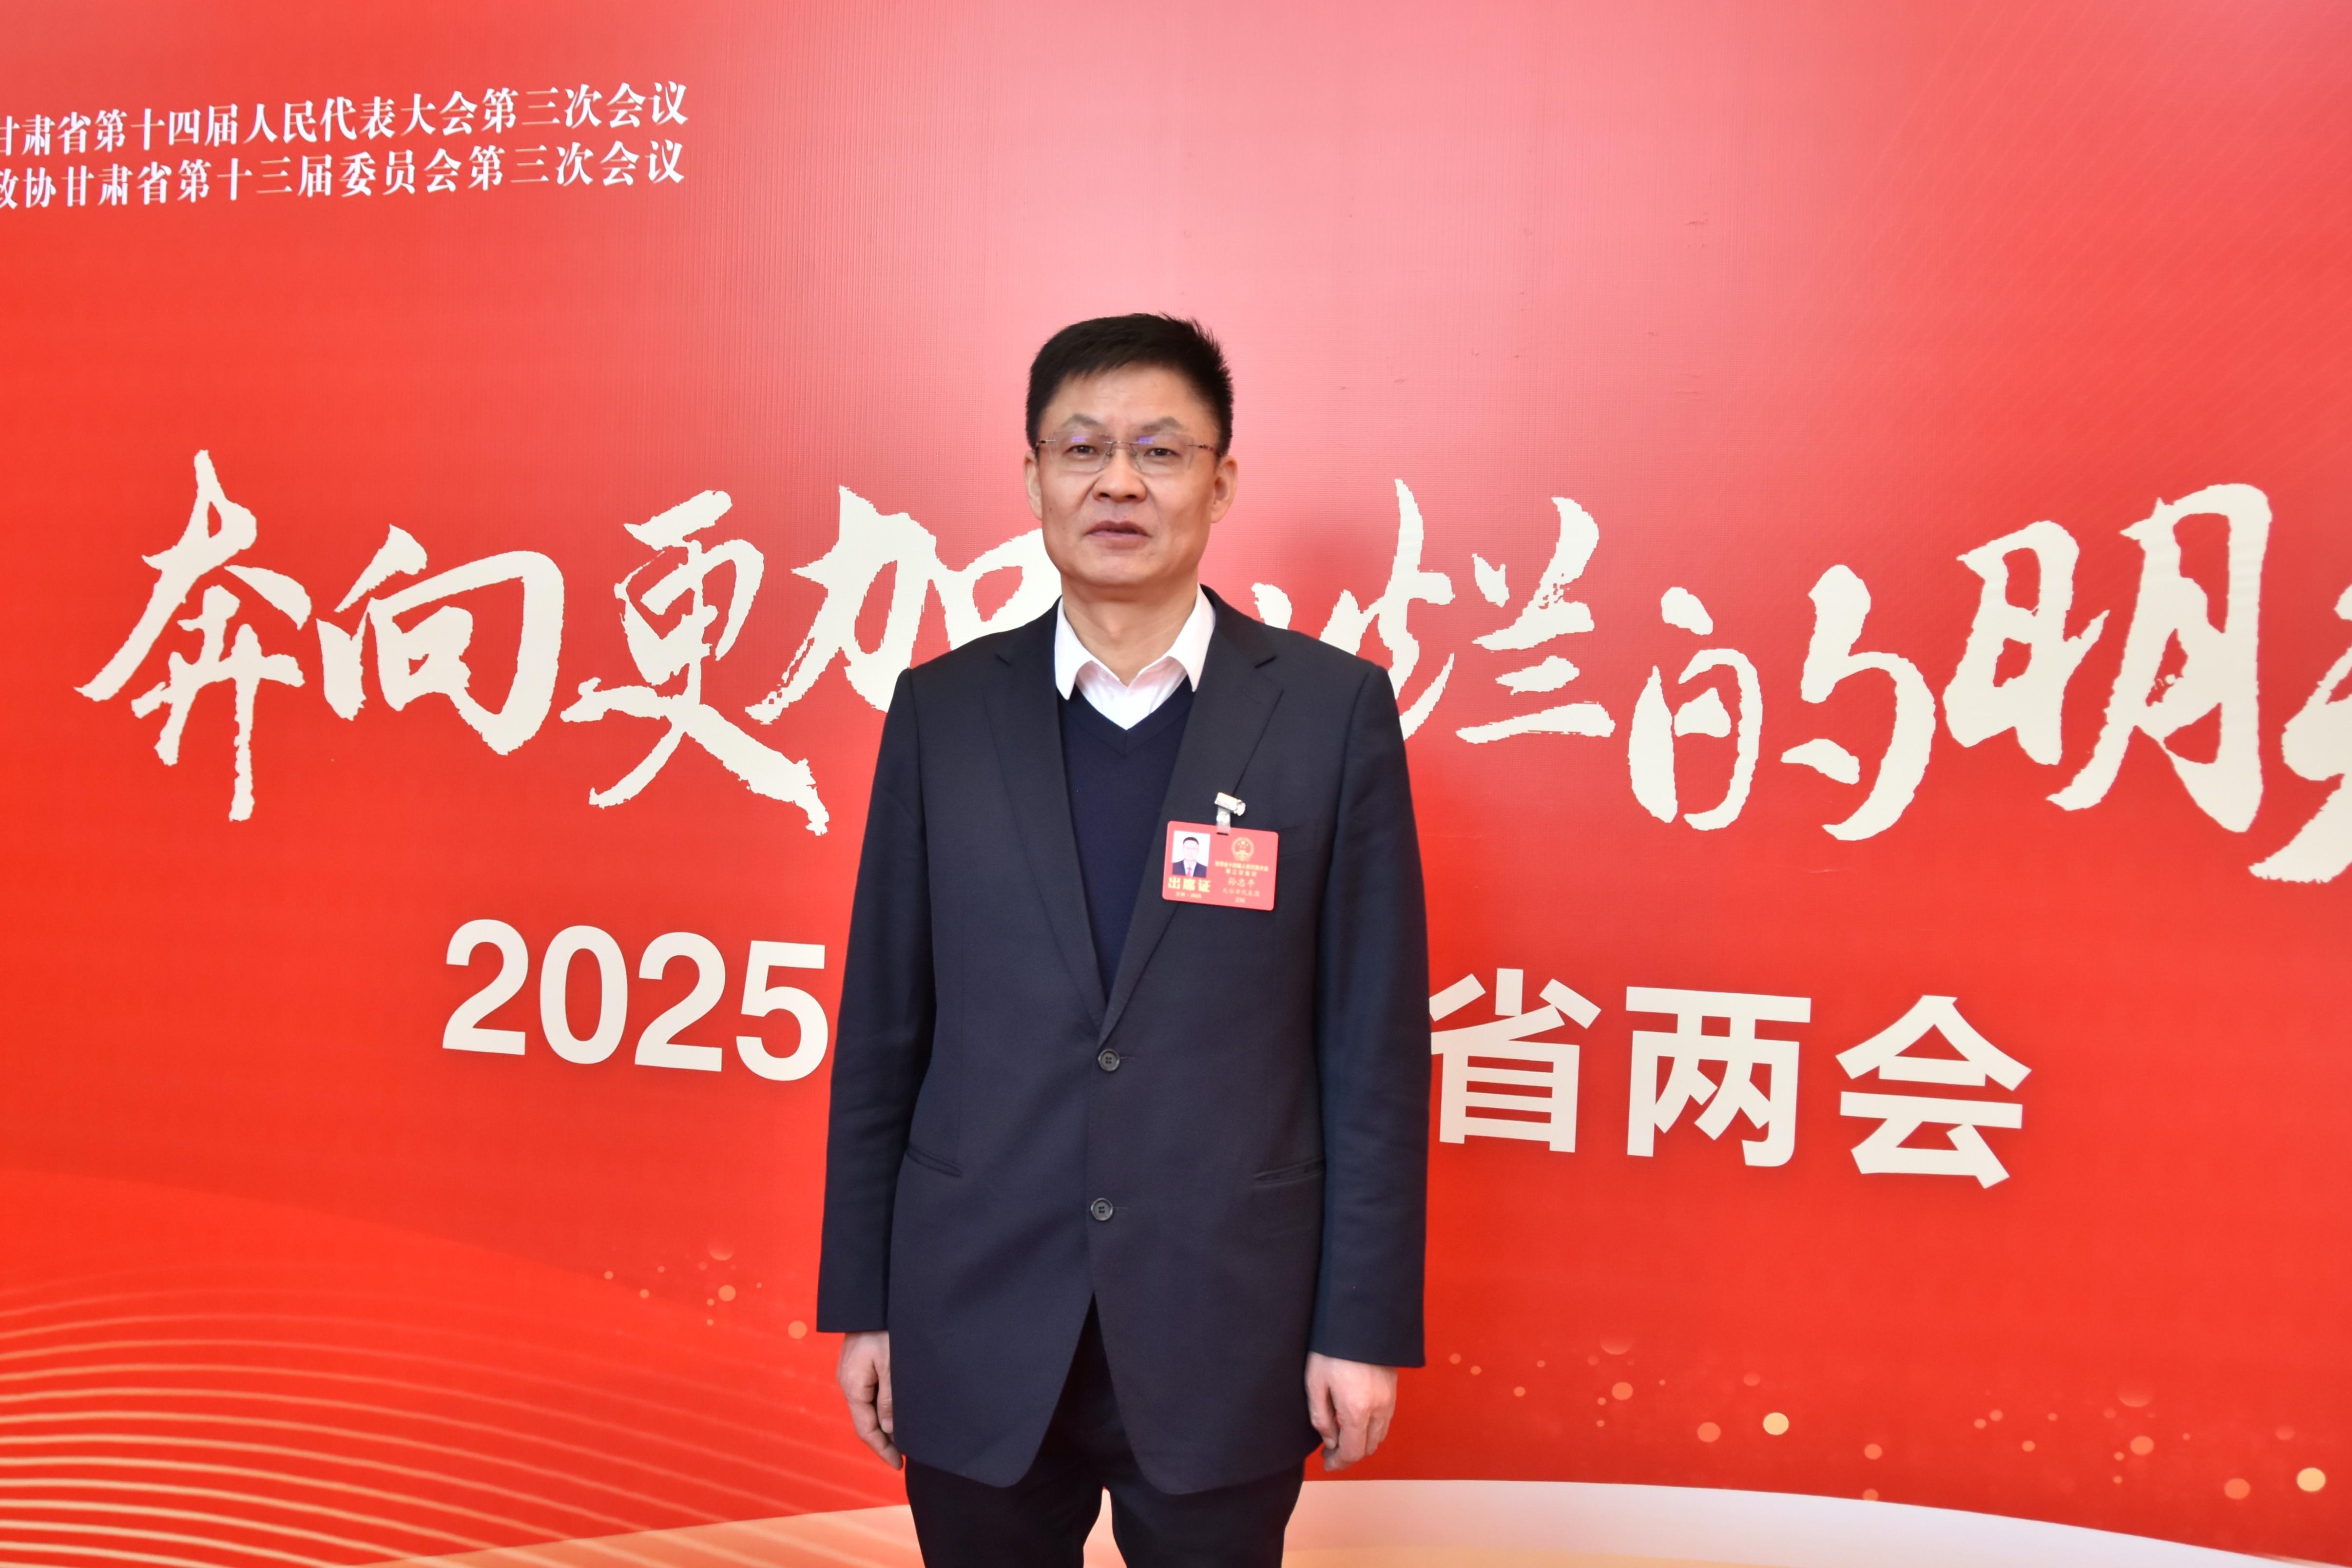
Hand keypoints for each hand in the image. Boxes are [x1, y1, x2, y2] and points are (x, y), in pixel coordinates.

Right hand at [836, 1330, 901, 1467]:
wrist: (871, 1299)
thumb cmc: (884, 1328)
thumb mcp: (891, 1365)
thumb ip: (890, 1399)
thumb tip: (889, 1430)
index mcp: (852, 1386)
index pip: (866, 1429)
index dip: (882, 1449)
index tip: (899, 1464)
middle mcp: (847, 1382)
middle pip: (865, 1421)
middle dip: (884, 1440)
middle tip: (906, 1454)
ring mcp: (851, 1373)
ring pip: (867, 1407)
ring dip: (884, 1423)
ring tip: (905, 1436)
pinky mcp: (858, 1364)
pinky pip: (869, 1393)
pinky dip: (882, 1406)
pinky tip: (895, 1410)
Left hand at [1304, 1352, 1396, 1471]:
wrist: (1359, 1319)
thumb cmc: (1331, 1349)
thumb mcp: (1315, 1383)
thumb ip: (1321, 1418)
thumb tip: (1331, 1441)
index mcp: (1356, 1411)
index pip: (1352, 1452)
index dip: (1338, 1463)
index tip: (1325, 1463)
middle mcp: (1378, 1410)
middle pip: (1368, 1448)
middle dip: (1350, 1454)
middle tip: (1330, 1451)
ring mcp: (1389, 1400)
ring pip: (1379, 1435)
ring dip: (1362, 1442)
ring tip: (1341, 1435)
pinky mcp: (1393, 1390)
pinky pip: (1385, 1420)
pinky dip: (1371, 1429)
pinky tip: (1355, 1419)